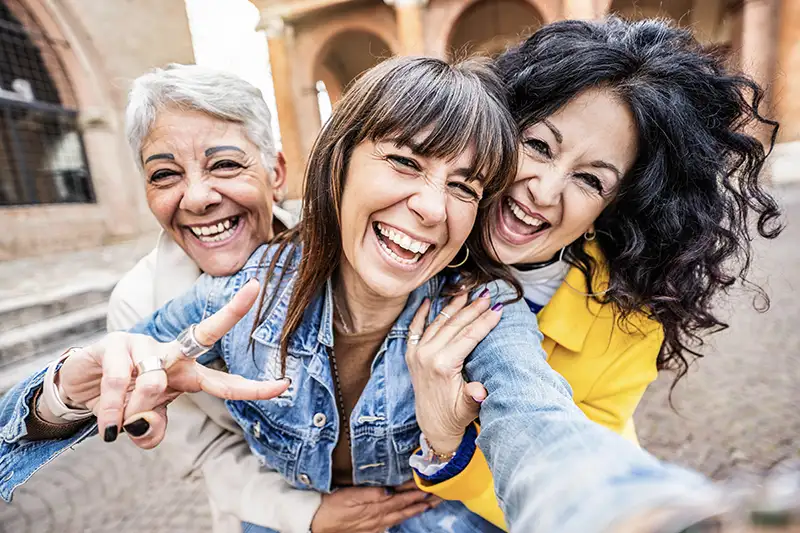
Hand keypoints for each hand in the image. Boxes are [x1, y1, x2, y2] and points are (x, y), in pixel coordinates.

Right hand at [51, 279, 288, 447]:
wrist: (81, 385)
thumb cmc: (125, 398)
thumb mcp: (142, 422)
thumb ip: (151, 430)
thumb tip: (144, 426)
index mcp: (187, 374)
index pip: (225, 381)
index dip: (253, 388)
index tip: (285, 385)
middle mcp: (171, 353)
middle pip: (205, 333)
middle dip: (231, 313)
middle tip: (254, 290)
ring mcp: (143, 343)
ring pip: (152, 380)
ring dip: (134, 409)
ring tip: (116, 426)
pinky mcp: (113, 344)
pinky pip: (117, 381)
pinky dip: (112, 410)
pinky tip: (106, 421)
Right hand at [310, 481, 439, 532]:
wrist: (316, 522)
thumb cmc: (330, 505)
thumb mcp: (348, 495)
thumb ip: (369, 493)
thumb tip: (388, 491)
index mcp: (375, 507)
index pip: (402, 498)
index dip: (417, 493)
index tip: (431, 486)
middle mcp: (378, 517)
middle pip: (405, 508)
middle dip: (423, 502)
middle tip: (438, 496)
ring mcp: (375, 525)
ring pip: (400, 517)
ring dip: (416, 510)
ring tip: (429, 505)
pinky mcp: (369, 529)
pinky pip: (390, 523)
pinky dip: (401, 518)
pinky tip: (406, 516)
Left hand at [405, 289, 501, 454]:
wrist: (433, 425)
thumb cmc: (454, 415)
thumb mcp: (467, 408)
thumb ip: (473, 397)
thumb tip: (479, 390)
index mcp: (442, 365)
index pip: (468, 336)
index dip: (485, 321)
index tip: (498, 308)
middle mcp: (427, 355)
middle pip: (455, 325)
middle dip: (473, 308)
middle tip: (487, 295)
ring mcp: (417, 353)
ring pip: (438, 322)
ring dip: (453, 306)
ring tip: (467, 292)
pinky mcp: (411, 354)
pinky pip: (415, 328)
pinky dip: (422, 313)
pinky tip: (430, 300)